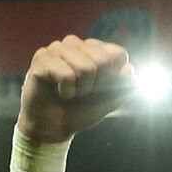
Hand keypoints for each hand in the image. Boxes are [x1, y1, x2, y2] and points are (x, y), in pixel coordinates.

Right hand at [18, 35, 132, 143]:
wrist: (54, 126)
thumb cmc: (83, 109)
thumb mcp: (112, 99)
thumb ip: (126, 84)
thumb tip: (130, 69)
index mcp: (95, 49)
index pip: (118, 54)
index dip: (114, 77)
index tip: (101, 88)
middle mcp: (77, 44)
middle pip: (103, 59)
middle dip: (97, 84)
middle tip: (83, 92)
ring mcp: (58, 49)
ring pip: (85, 67)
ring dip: (82, 89)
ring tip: (71, 91)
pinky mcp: (42, 58)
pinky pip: (66, 75)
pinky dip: (67, 91)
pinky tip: (59, 91)